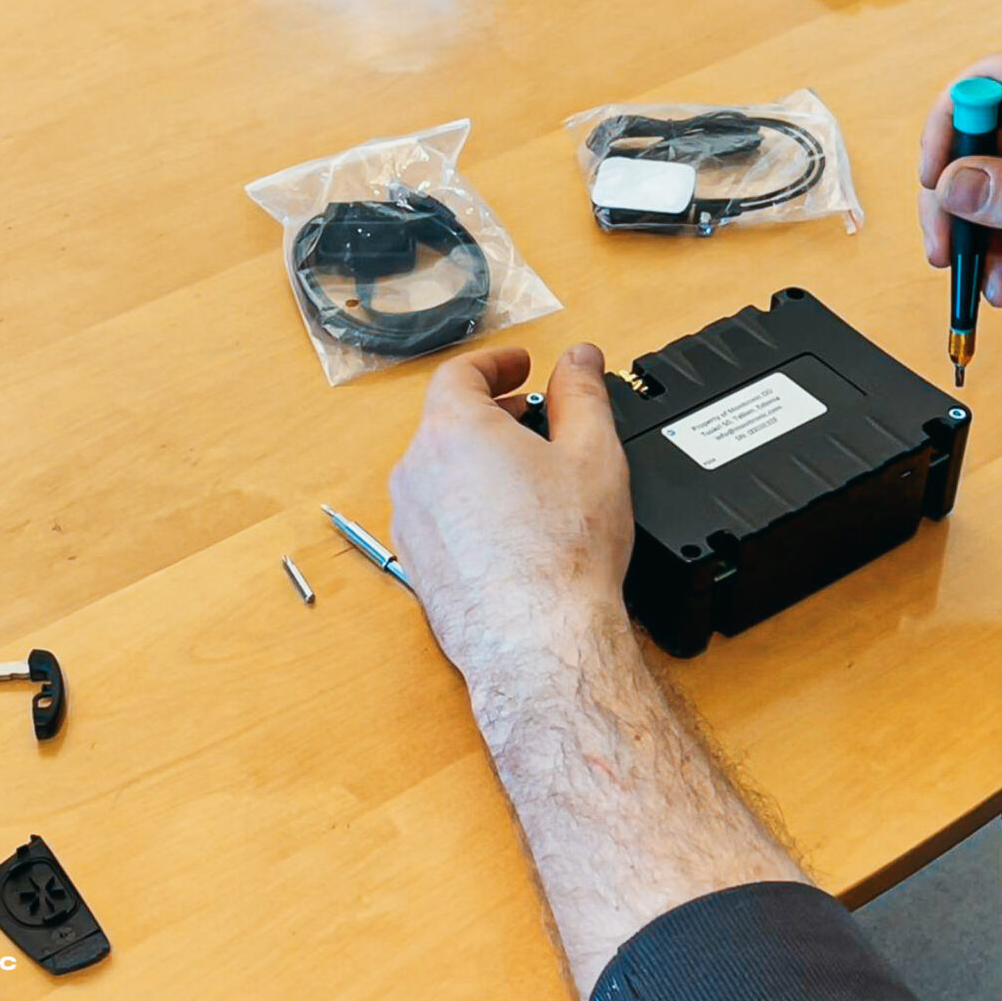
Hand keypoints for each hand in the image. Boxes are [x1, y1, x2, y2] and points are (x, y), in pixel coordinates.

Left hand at [389, 343, 632, 689]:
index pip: (460, 374)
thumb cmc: (562, 553)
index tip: (519, 365)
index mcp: (453, 429)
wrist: (538, 640)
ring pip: (438, 468)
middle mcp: (416, 470)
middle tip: (531, 415)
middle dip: (490, 410)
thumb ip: (583, 393)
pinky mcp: (414, 561)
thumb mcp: (592, 452)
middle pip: (446, 419)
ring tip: (525, 471)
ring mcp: (409, 519)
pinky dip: (466, 500)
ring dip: (477, 457)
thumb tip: (580, 360)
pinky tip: (509, 522)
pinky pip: (436, 512)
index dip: (495, 363)